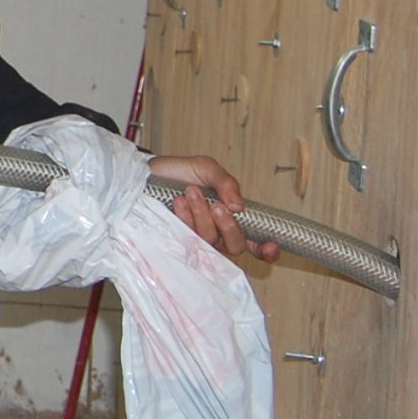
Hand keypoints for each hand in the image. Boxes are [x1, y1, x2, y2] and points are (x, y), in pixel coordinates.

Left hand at [149, 154, 279, 261]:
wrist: (146, 173)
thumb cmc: (179, 172)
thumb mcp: (206, 168)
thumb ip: (226, 183)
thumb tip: (239, 206)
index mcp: (231, 218)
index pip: (255, 242)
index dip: (266, 249)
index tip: (271, 245)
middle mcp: (217, 233)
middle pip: (235, 246)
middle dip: (229, 227)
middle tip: (217, 206)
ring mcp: (196, 240)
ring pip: (210, 240)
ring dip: (202, 215)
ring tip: (190, 192)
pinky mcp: (177, 241)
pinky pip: (187, 239)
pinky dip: (185, 218)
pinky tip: (178, 202)